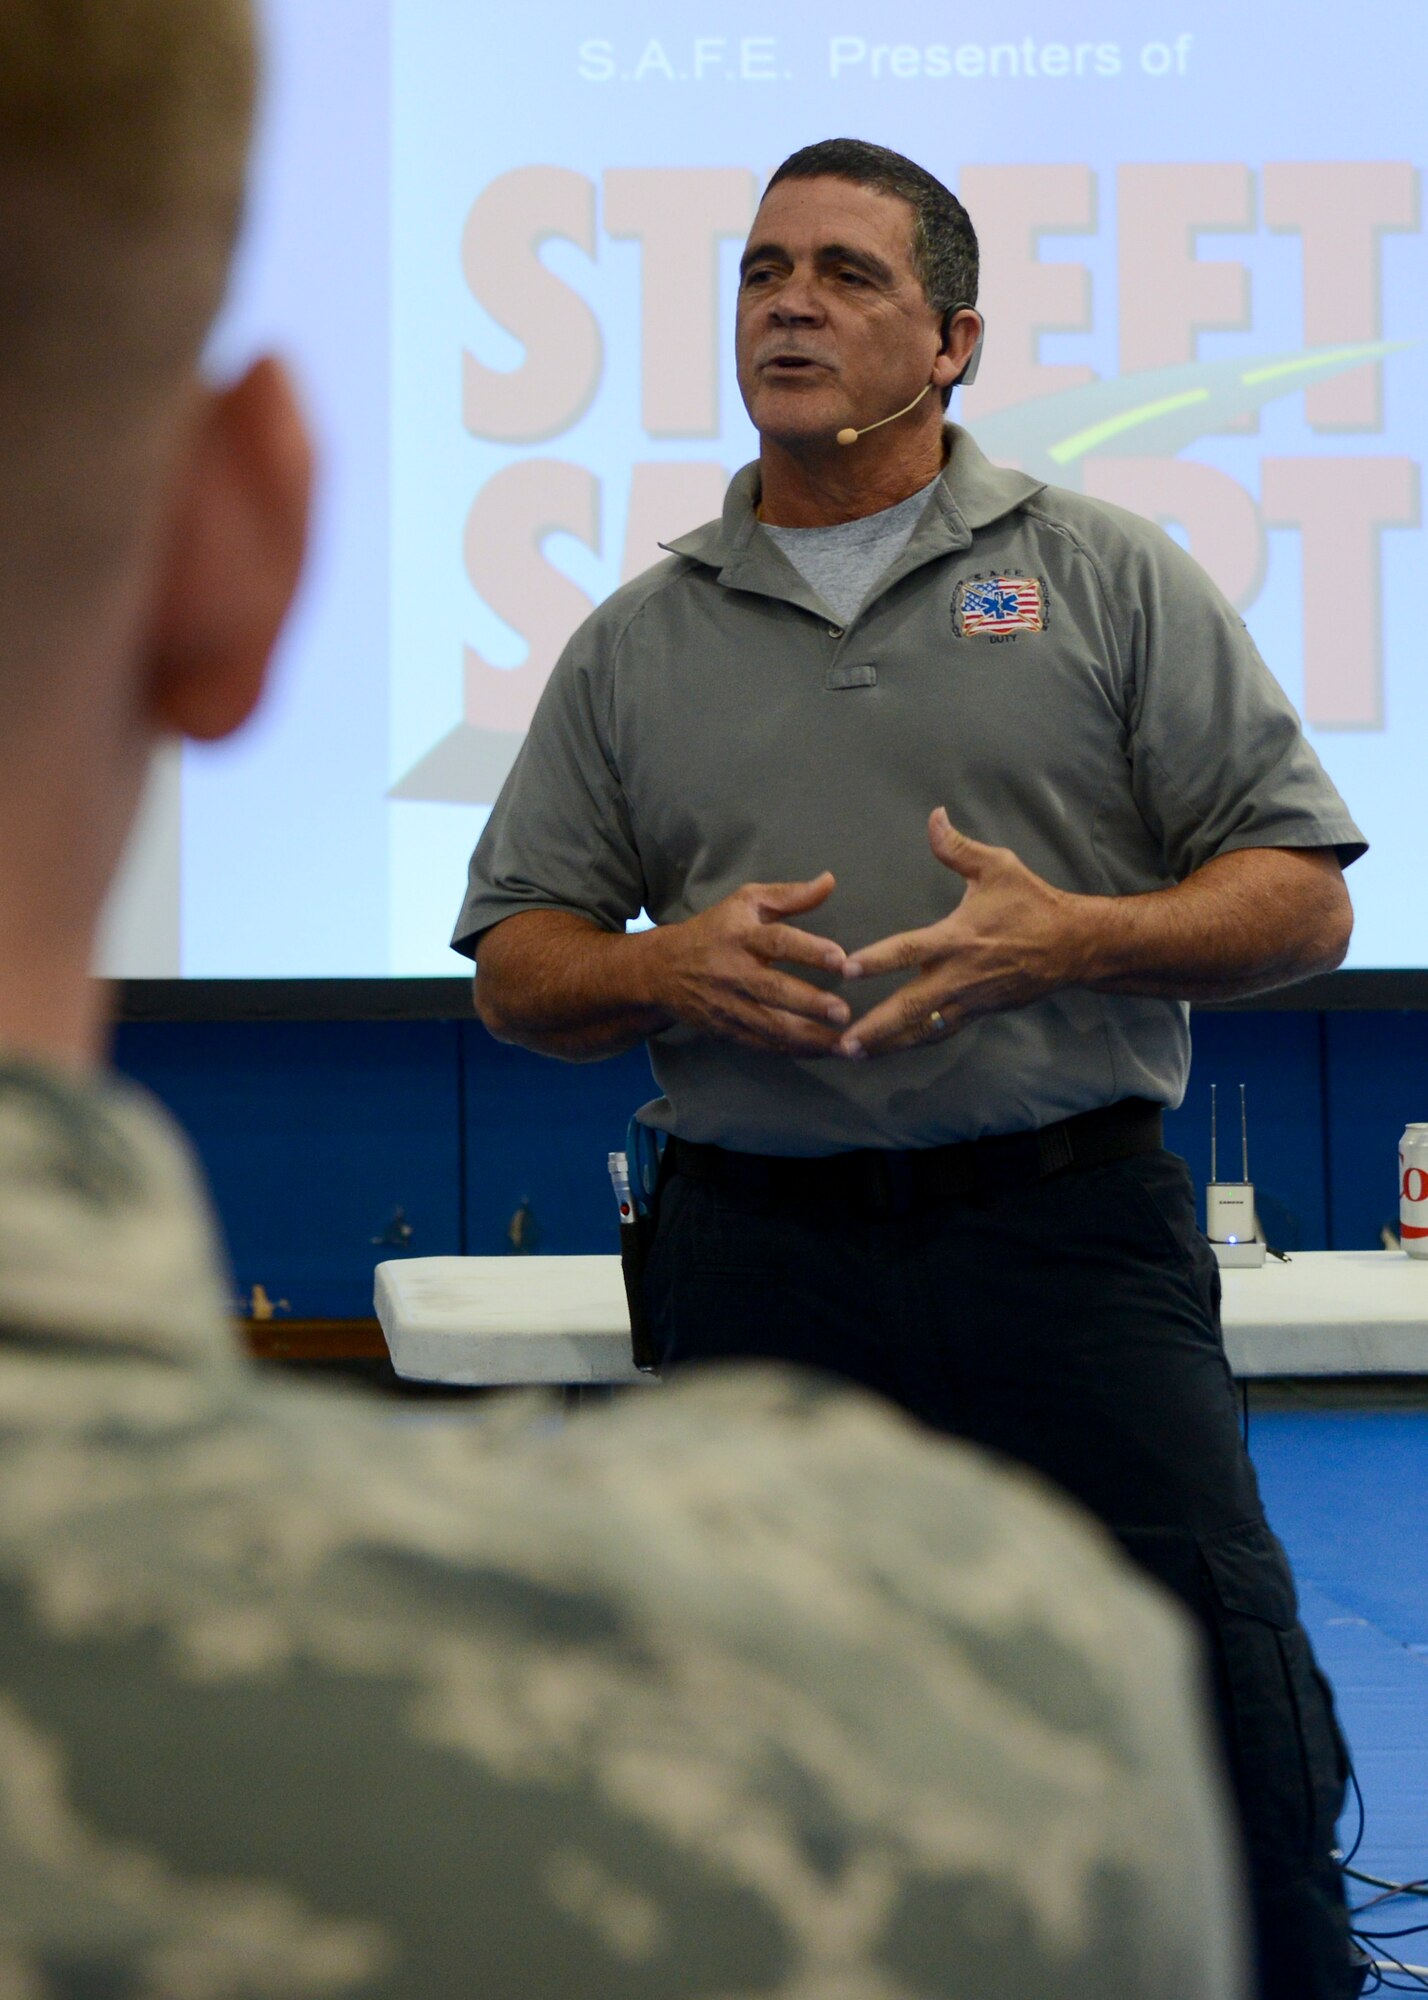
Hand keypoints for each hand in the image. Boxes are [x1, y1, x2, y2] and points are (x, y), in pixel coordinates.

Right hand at [649, 872, 852, 1055]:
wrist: (661, 970)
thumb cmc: (714, 931)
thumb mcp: (746, 903)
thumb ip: (790, 895)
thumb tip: (830, 881)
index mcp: (741, 935)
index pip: (778, 942)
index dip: (810, 950)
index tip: (842, 959)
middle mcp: (733, 972)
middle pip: (774, 990)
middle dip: (810, 1003)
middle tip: (843, 1013)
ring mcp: (729, 1005)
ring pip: (770, 1025)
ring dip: (809, 1038)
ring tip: (844, 1045)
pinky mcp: (726, 1030)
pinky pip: (763, 1044)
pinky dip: (792, 1051)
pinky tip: (822, 1053)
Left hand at [836, 810, 1085, 1057]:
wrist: (1073, 946)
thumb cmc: (1031, 903)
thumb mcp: (998, 866)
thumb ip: (958, 847)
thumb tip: (933, 815)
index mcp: (957, 937)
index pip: (908, 950)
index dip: (877, 960)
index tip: (846, 969)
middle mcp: (959, 974)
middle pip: (910, 1006)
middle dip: (876, 1026)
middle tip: (843, 1041)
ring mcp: (969, 999)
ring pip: (923, 1028)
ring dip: (888, 1043)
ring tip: (852, 1054)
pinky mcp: (978, 1012)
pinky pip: (941, 1031)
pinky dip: (914, 1042)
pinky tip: (889, 1050)